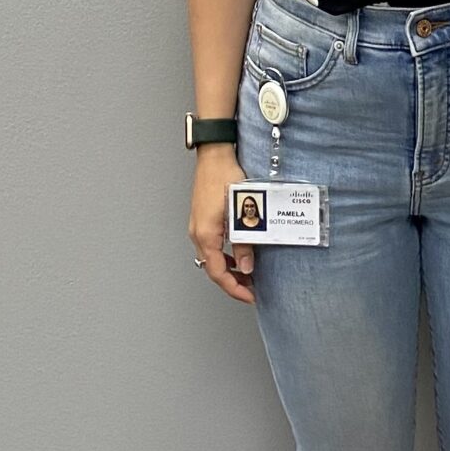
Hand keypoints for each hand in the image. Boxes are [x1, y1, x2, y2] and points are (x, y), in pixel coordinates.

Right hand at [189, 150, 255, 304]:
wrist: (215, 155)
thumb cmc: (226, 176)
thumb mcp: (241, 212)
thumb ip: (245, 241)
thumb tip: (247, 267)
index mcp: (206, 234)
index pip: (218, 273)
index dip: (234, 288)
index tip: (249, 296)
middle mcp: (198, 233)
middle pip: (213, 268)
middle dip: (232, 282)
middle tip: (251, 289)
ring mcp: (198, 226)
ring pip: (212, 258)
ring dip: (229, 269)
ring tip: (247, 274)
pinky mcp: (202, 219)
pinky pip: (211, 246)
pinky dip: (225, 256)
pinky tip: (238, 254)